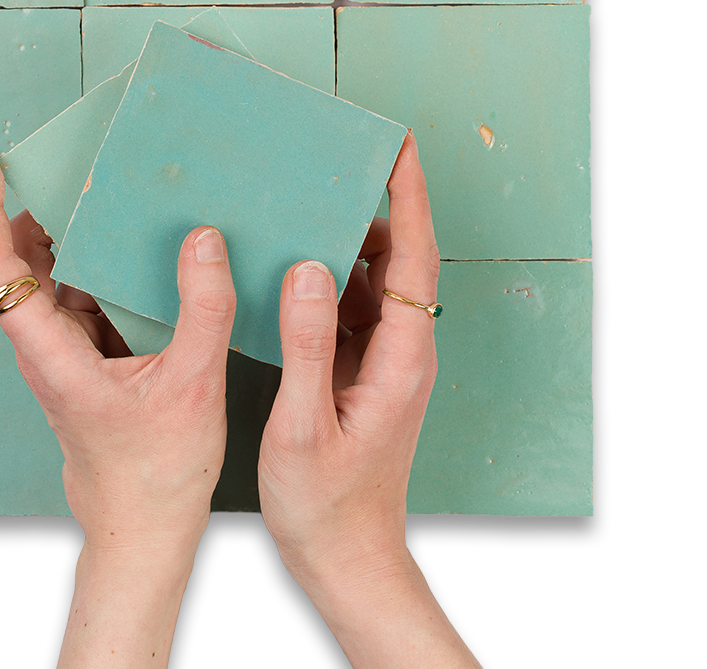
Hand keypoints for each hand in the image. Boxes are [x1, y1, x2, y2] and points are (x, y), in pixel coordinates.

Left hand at [0, 141, 236, 554]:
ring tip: (96, 187)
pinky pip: (78, 297)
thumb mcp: (193, 384)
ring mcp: (61, 353)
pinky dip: (94, 263)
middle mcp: (44, 349)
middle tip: (57, 156)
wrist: (143, 531)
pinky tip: (131, 244)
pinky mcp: (84, 359)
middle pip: (14, 263)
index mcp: (51, 355)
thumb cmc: (157, 475)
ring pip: (46, 279)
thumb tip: (202, 239)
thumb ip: (202, 309)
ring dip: (61, 233)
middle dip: (23, 205)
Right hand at [258, 130, 479, 666]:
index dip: (409, 198)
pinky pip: (351, 306)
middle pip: (400, 259)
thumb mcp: (305, 426)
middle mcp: (403, 350)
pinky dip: (325, 278)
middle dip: (375, 205)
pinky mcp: (362, 369)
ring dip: (346, 241)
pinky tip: (290, 267)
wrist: (345, 557)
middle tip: (337, 162)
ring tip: (305, 204)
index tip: (398, 148)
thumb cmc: (327, 505)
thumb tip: (309, 268)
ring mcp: (384, 359)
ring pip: (373, 280)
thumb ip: (308, 345)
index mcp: (402, 357)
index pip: (415, 259)